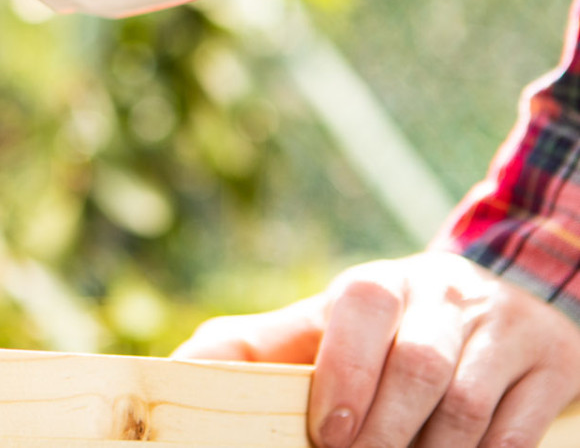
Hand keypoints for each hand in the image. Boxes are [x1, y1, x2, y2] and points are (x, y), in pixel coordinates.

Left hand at [174, 252, 579, 447]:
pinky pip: (520, 430)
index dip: (345, 375)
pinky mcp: (551, 367)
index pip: (361, 310)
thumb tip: (175, 370)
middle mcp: (444, 295)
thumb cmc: (388, 328)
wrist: (498, 299)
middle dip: (386, 431)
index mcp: (379, 284)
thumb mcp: (325, 324)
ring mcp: (503, 330)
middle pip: (420, 367)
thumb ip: (255, 347)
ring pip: (470, 406)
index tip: (327, 435)